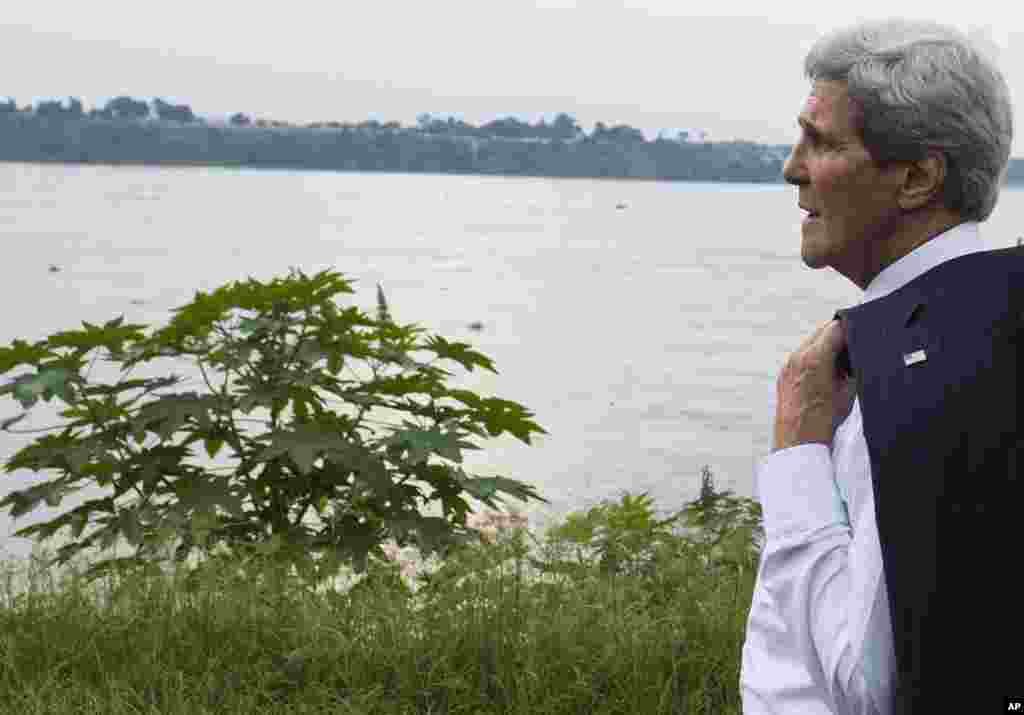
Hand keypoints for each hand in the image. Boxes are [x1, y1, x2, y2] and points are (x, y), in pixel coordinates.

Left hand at [772, 319, 855, 451]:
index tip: (861, 333)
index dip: (851, 328)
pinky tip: (825, 374)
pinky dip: (815, 358)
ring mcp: (788, 365)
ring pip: (811, 342)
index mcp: (815, 358)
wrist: (799, 441)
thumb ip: (852, 366)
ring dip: (826, 346)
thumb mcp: (849, 390)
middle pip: (822, 331)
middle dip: (839, 336)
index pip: (836, 327)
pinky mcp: (784, 374)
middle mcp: (797, 358)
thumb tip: (854, 354)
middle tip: (853, 348)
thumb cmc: (823, 421)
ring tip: (839, 365)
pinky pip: (801, 356)